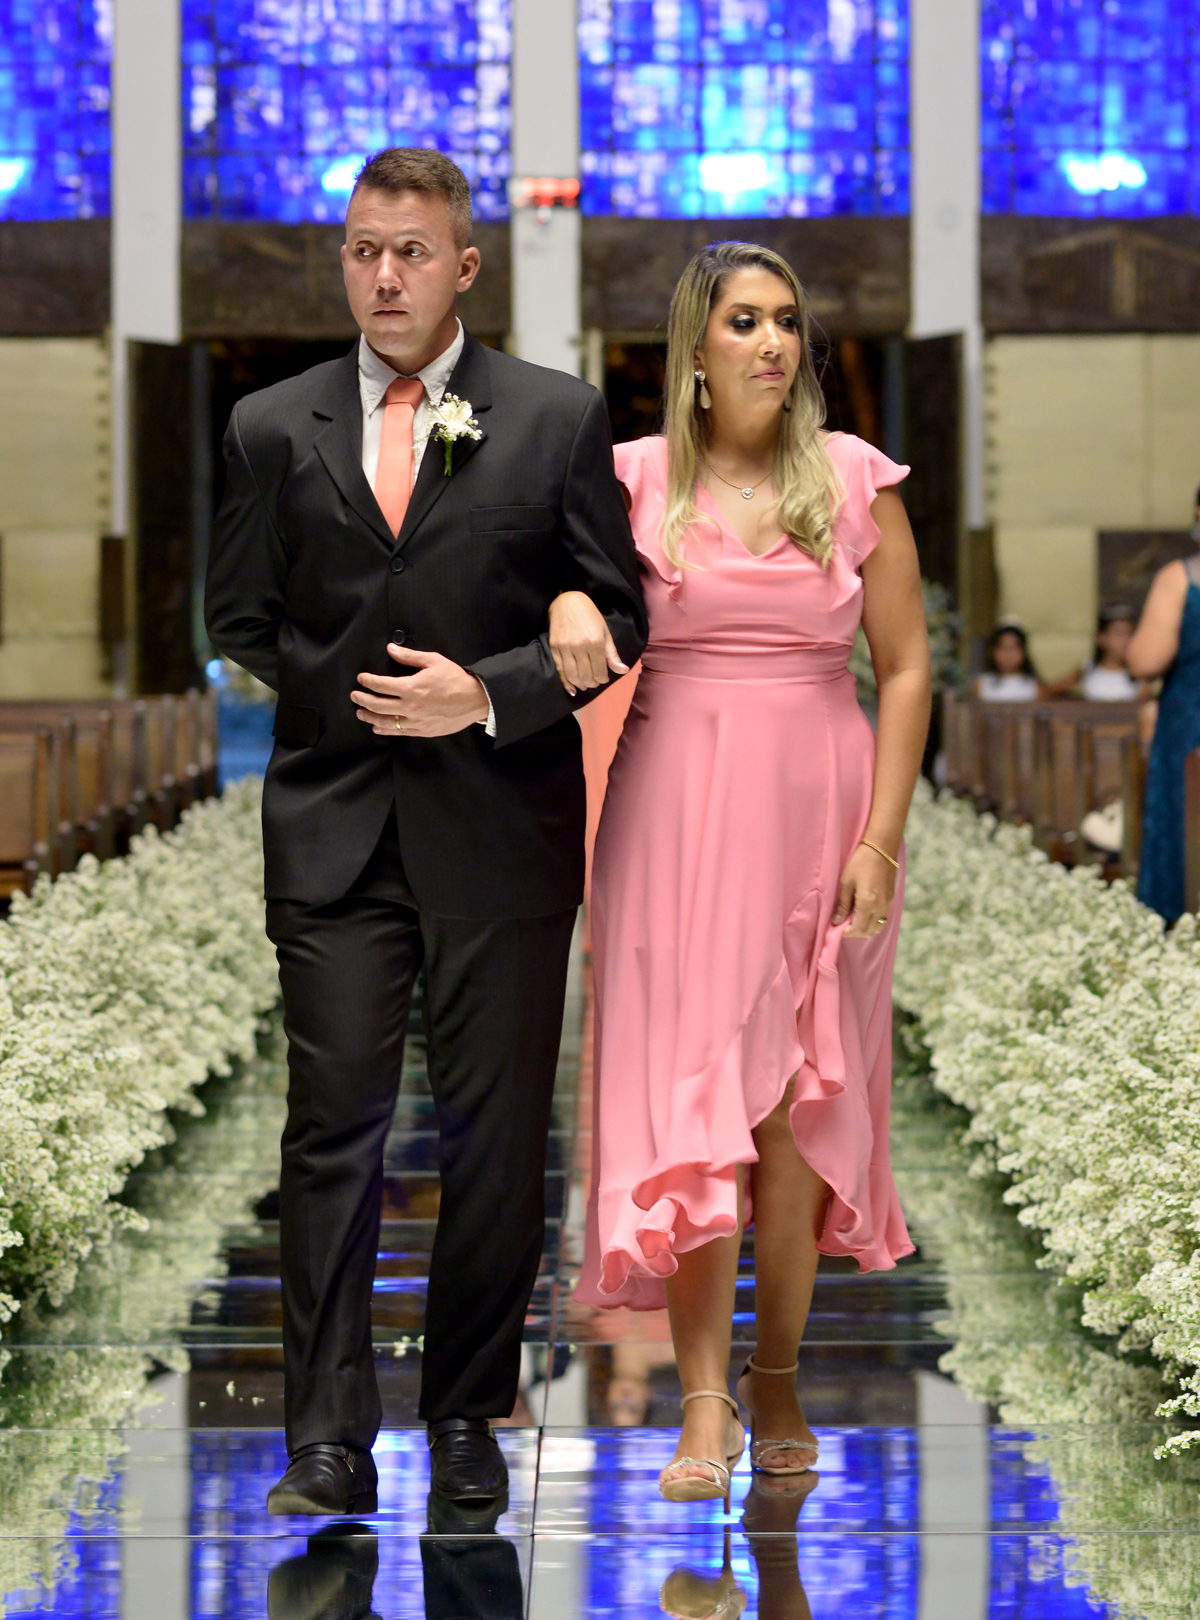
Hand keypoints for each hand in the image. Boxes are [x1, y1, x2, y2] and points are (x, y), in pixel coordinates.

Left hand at [353, 645, 489, 737]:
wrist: (475, 700)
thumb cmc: (455, 679)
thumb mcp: (433, 661)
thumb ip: (409, 656)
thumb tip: (391, 649)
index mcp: (411, 688)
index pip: (381, 685)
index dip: (367, 681)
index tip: (361, 678)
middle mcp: (409, 707)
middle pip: (378, 705)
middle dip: (362, 699)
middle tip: (355, 696)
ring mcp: (415, 721)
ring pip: (385, 722)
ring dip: (369, 717)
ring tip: (360, 713)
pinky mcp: (422, 731)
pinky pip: (399, 732)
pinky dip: (385, 730)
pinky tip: (377, 728)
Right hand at [548, 591, 628, 695]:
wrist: (568, 602)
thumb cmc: (590, 616)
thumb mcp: (605, 632)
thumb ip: (612, 654)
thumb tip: (623, 671)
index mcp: (596, 642)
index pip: (600, 670)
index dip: (603, 679)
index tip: (603, 679)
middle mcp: (580, 646)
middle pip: (586, 675)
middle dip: (592, 683)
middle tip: (594, 683)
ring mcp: (565, 648)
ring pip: (573, 675)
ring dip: (580, 684)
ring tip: (584, 686)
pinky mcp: (554, 648)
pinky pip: (560, 670)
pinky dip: (566, 682)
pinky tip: (571, 688)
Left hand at [833, 843, 895, 937]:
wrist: (881, 849)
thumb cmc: (860, 863)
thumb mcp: (846, 882)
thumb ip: (842, 904)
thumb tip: (836, 921)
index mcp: (867, 903)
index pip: (858, 928)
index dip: (848, 933)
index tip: (839, 929)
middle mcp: (880, 907)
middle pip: (869, 931)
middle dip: (856, 932)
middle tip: (845, 924)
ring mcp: (888, 904)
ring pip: (878, 927)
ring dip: (866, 928)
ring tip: (855, 920)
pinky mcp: (891, 899)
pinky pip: (883, 918)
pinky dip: (874, 921)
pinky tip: (865, 913)